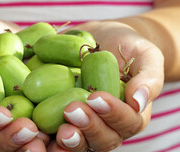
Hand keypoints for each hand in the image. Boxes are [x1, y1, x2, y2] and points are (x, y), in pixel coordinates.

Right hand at [0, 15, 46, 150]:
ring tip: (52, 136)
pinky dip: (55, 129)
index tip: (2, 114)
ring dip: (35, 144)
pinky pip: (41, 126)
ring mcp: (8, 122)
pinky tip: (71, 124)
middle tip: (30, 129)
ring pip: (19, 142)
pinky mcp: (30, 113)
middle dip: (12, 140)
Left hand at [50, 21, 163, 150]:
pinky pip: (51, 132)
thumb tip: (138, 101)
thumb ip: (149, 77)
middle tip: (72, 110)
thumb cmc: (129, 47)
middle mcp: (106, 126)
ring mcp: (82, 124)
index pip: (127, 122)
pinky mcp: (59, 117)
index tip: (97, 97)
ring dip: (65, 140)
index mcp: (130, 115)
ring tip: (53, 128)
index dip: (113, 114)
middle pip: (100, 139)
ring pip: (76, 143)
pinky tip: (30, 126)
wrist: (103, 39)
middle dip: (87, 128)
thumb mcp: (146, 55)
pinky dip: (42, 135)